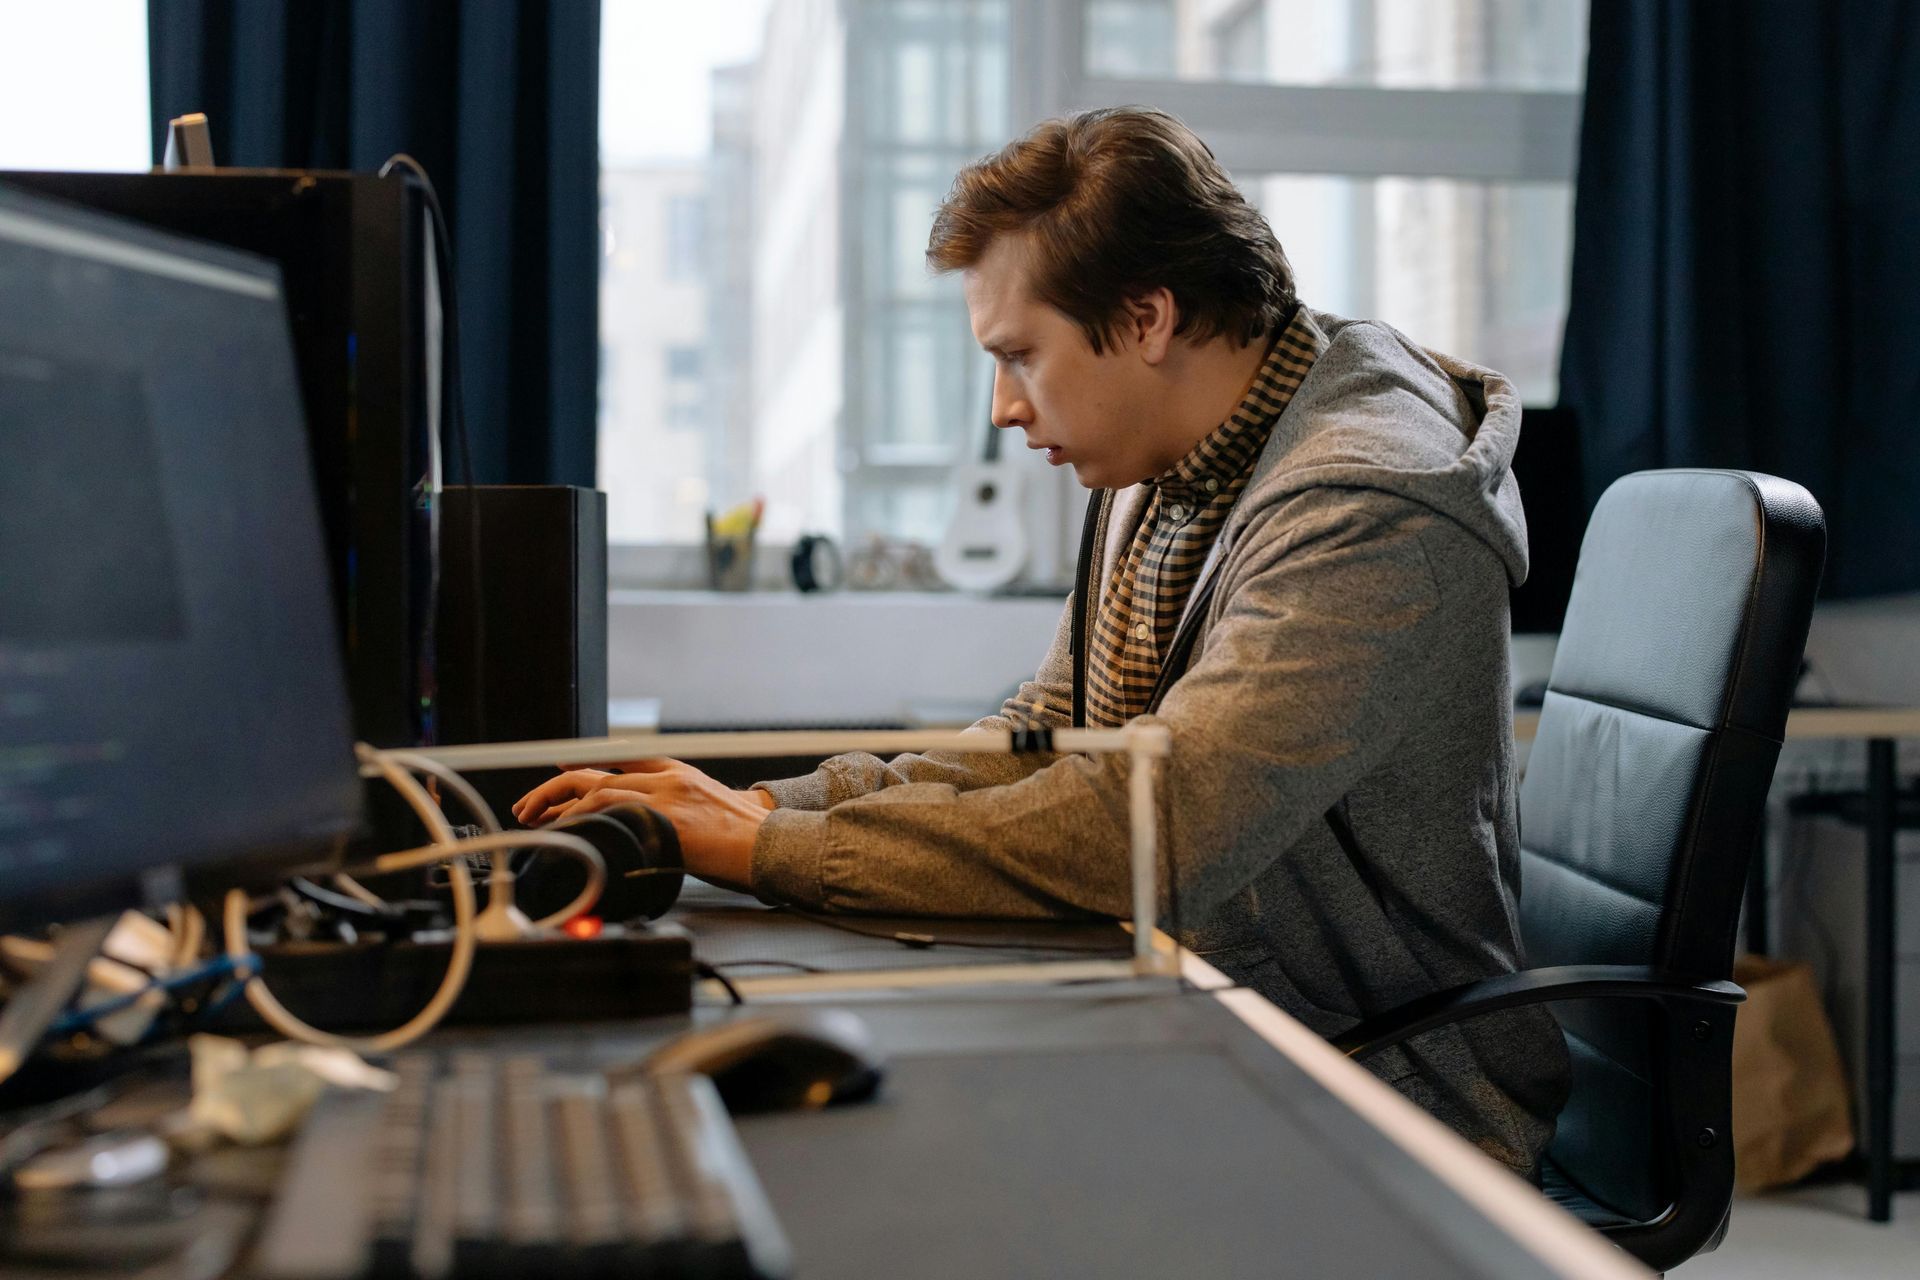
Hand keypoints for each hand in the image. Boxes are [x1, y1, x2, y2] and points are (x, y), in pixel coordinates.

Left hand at [512, 760, 774, 892]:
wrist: (773, 844)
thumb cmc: (748, 837)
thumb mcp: (712, 810)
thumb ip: (679, 811)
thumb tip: (653, 829)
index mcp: (679, 773)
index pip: (623, 761)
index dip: (587, 764)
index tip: (559, 767)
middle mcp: (668, 779)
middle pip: (598, 773)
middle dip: (556, 787)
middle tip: (531, 805)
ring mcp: (665, 798)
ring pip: (597, 790)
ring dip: (559, 805)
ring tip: (536, 820)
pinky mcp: (664, 820)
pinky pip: (611, 814)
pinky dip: (582, 820)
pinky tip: (565, 831)